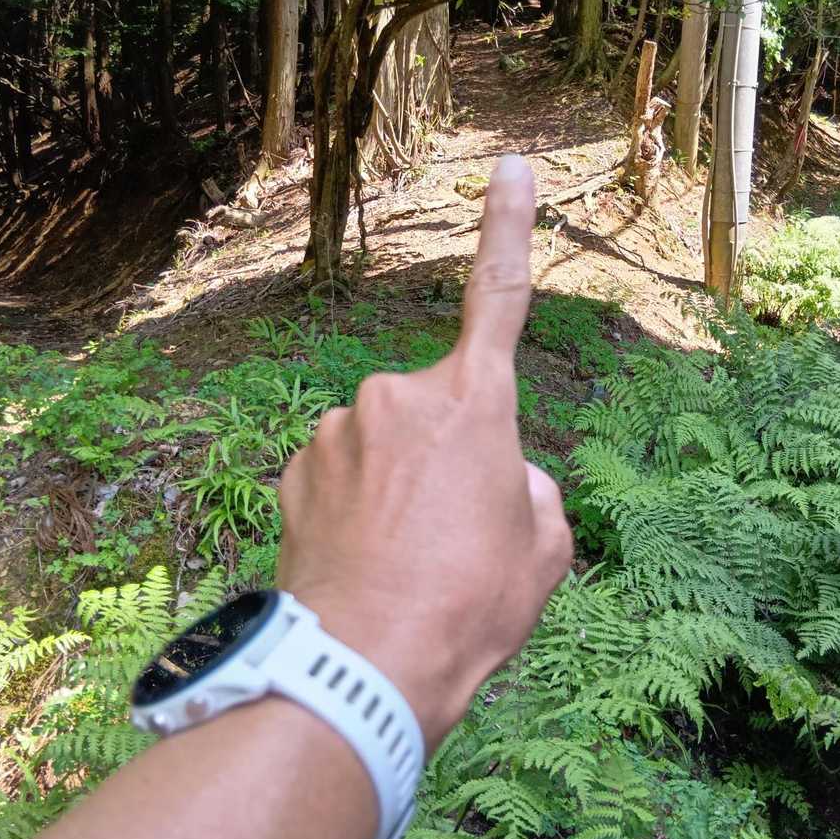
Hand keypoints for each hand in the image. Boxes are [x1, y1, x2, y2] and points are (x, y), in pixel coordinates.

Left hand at [275, 154, 573, 750]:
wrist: (358, 671)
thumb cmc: (466, 611)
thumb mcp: (542, 553)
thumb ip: (531, 494)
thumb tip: (501, 480)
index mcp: (473, 404)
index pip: (499, 297)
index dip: (509, 229)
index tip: (510, 168)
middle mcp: (397, 396)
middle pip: (441, 411)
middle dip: (452, 456)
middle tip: (455, 537)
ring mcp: (338, 430)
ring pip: (387, 445)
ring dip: (400, 486)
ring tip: (407, 561)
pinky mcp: (297, 466)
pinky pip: (343, 472)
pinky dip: (356, 507)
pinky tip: (363, 562)